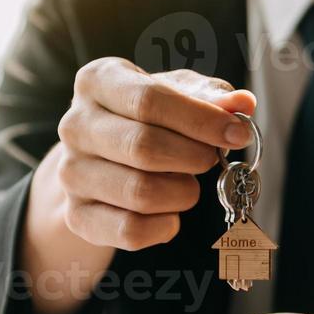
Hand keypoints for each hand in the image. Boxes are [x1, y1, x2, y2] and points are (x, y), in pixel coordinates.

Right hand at [40, 58, 255, 251]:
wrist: (98, 158)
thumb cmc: (144, 118)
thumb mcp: (175, 94)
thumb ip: (209, 97)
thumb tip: (242, 105)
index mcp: (97, 82)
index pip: (149, 100)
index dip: (201, 120)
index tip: (237, 134)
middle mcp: (75, 125)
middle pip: (143, 147)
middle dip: (193, 157)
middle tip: (210, 160)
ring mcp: (71, 173)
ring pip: (141, 193)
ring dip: (182, 193)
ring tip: (186, 183)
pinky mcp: (77, 216)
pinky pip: (130, 231)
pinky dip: (165, 226)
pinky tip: (170, 213)